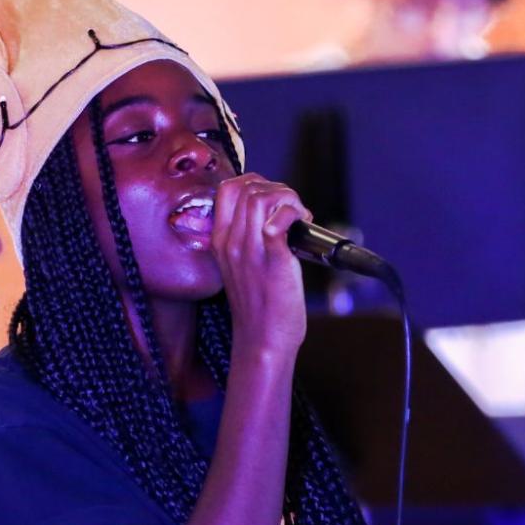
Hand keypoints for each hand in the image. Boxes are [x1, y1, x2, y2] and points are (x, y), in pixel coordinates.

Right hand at [211, 174, 311, 357]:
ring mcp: (249, 250)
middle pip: (247, 187)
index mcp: (220, 241)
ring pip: (261, 196)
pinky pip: (279, 219)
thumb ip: (248, 240)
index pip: (228, 189)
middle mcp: (231, 242)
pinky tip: (303, 224)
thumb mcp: (241, 267)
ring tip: (299, 216)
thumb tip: (273, 215)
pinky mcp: (272, 258)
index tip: (274, 202)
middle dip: (276, 189)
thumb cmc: (259, 307)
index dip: (255, 184)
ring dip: (287, 198)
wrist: (262, 340)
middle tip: (292, 210)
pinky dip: (295, 213)